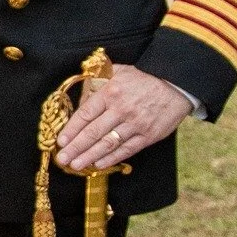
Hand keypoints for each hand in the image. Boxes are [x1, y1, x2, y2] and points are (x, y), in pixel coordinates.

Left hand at [56, 63, 192, 172]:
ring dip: (90, 156)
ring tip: (76, 165)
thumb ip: (96, 83)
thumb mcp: (116, 71)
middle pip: (93, 132)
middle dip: (76, 148)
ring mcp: (136, 124)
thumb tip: (79, 100)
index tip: (60, 141)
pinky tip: (98, 164)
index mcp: (110, 92)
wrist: (175, 84)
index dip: (71, 129)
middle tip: (63, 159)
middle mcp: (121, 109)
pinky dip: (111, 158)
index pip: (85, 114)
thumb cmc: (142, 78)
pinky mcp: (149, 135)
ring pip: (108, 143)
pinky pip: (127, 149)